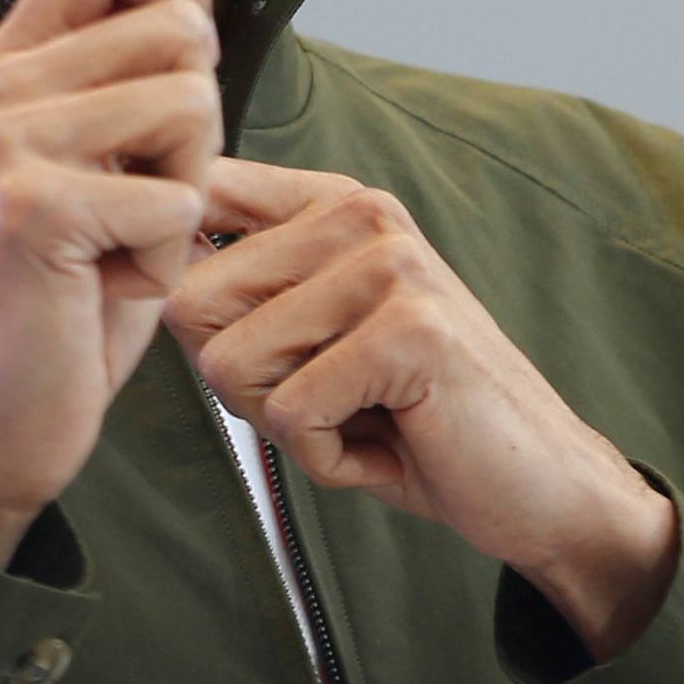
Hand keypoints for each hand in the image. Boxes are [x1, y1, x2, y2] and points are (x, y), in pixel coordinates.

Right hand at [0, 0, 222, 567]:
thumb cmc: (64, 294)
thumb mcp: (89, 163)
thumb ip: (120, 80)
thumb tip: (191, 4)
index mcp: (8, 64)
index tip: (170, 79)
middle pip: (182, 30)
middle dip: (198, 128)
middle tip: (138, 199)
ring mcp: (4, 141)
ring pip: (193, 106)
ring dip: (185, 197)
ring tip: (120, 244)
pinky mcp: (31, 206)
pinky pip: (177, 201)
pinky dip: (164, 263)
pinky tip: (104, 288)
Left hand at [163, 158, 678, 651]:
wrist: (542, 486)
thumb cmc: (418, 417)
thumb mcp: (319, 332)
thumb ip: (247, 288)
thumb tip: (141, 261)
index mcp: (333, 202)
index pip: (195, 197)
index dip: (173, 272)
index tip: (231, 328)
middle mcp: (360, 214)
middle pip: (188, 302)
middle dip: (239, 381)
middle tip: (326, 398)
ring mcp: (389, 268)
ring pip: (229, 363)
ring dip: (285, 424)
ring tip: (363, 417)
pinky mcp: (409, 333)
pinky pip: (290, 415)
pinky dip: (327, 458)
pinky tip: (388, 442)